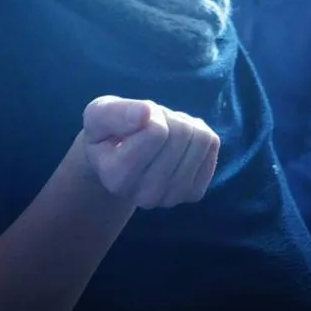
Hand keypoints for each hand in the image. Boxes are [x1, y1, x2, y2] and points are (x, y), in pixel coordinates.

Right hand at [79, 95, 219, 208]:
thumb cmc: (106, 133)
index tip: (135, 120)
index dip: (149, 112)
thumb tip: (146, 113)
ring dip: (182, 123)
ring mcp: (172, 198)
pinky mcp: (194, 193)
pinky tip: (177, 144)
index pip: (157, 131)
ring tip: (161, 133)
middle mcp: (145, 196)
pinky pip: (211, 145)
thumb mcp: (99, 114)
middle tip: (148, 125)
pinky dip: (197, 132)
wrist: (116, 159)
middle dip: (167, 117)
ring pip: (200, 139)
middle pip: (181, 134)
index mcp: (117, 177)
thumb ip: (117, 113)